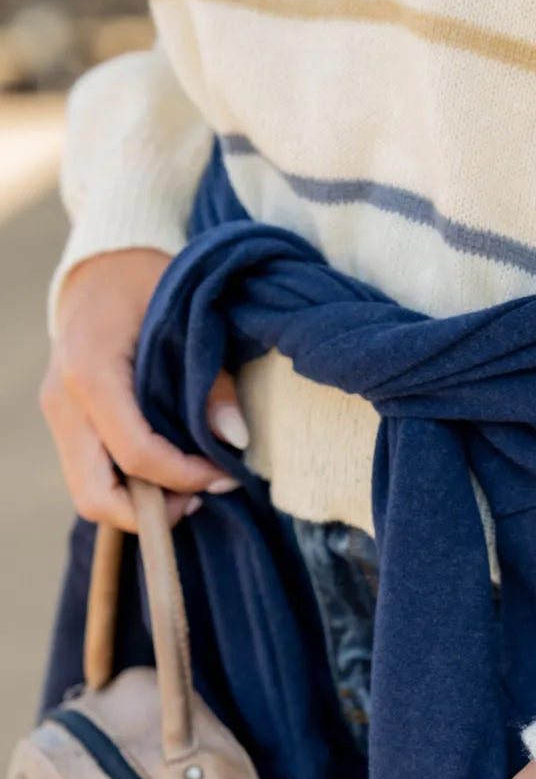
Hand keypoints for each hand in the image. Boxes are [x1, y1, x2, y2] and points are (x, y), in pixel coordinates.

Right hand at [40, 247, 250, 529]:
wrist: (102, 266)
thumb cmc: (149, 282)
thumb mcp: (188, 317)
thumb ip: (212, 379)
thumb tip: (234, 439)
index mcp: (90, 371)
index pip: (136, 454)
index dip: (185, 477)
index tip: (225, 475)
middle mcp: (63, 401)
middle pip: (97, 495)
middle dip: (154, 513)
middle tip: (202, 498)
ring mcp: (58, 416)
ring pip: (89, 495)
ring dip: (140, 508)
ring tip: (188, 490)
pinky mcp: (66, 425)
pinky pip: (91, 478)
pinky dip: (129, 491)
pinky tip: (168, 475)